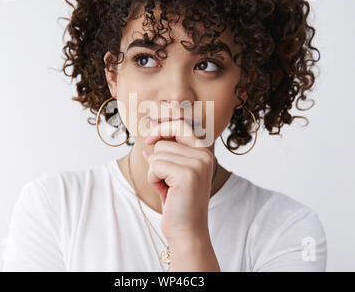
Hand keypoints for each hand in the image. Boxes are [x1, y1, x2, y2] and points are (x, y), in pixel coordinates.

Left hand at [143, 119, 215, 241]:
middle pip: (163, 141)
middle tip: (165, 180)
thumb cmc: (178, 204)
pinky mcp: (187, 174)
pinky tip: (165, 193)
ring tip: (168, 189)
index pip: (180, 124)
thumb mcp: (172, 174)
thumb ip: (165, 155)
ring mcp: (197, 164)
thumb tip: (150, 140)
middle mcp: (204, 155)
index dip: (162, 128)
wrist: (187, 231)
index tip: (150, 139)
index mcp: (204, 152)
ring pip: (157, 153)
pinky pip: (155, 165)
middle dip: (157, 161)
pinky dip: (154, 180)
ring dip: (155, 173)